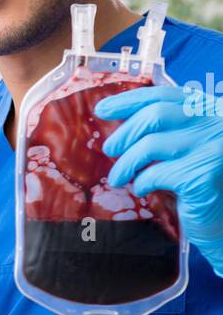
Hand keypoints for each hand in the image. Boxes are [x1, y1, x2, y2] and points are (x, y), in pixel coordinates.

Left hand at [95, 84, 222, 276]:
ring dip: (126, 162)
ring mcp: (213, 147)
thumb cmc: (199, 179)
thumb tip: (117, 119)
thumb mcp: (185, 143)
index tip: (102, 109)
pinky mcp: (203, 175)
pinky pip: (157, 173)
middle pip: (156, 115)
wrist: (222, 219)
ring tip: (117, 177)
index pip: (164, 95)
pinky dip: (142, 182)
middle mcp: (216, 122)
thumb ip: (164, 128)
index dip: (130, 101)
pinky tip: (141, 189)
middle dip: (125, 132)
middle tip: (109, 149)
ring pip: (151, 144)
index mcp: (210, 108)